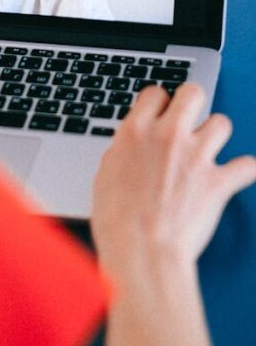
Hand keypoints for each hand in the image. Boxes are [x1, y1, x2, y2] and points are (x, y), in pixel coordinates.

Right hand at [92, 83, 255, 275]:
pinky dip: (245, 171)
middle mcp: (167, 136)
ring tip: (210, 148)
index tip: (160, 112)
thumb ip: (125, 152)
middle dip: (193, 103)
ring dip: (217, 135)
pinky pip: (247, 166)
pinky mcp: (218, 182)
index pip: (154, 93)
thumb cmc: (116, 221)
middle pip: (192, 94)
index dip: (159, 103)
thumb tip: (133, 147)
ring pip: (222, 122)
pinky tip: (239, 174)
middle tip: (189, 119)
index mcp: (135, 132)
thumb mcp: (105, 175)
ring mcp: (196, 157)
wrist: (140, 252)